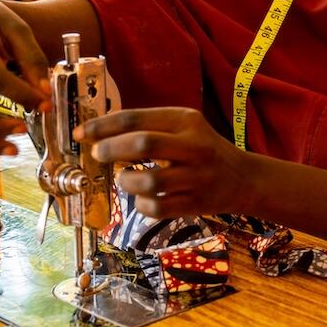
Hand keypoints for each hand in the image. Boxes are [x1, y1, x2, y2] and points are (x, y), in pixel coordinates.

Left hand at [76, 107, 253, 217]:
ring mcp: (196, 177)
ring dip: (127, 181)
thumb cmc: (203, 149)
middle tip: (97, 154)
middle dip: (111, 149)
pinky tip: (141, 198)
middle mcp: (194, 146)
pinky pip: (158, 208)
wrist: (244, 178)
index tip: (82, 133)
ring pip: (150, 180)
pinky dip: (141, 204)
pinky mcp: (196, 203)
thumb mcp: (183, 128)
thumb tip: (101, 133)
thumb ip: (149, 127)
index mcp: (186, 120)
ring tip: (124, 178)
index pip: (137, 118)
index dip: (103, 125)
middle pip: (144, 144)